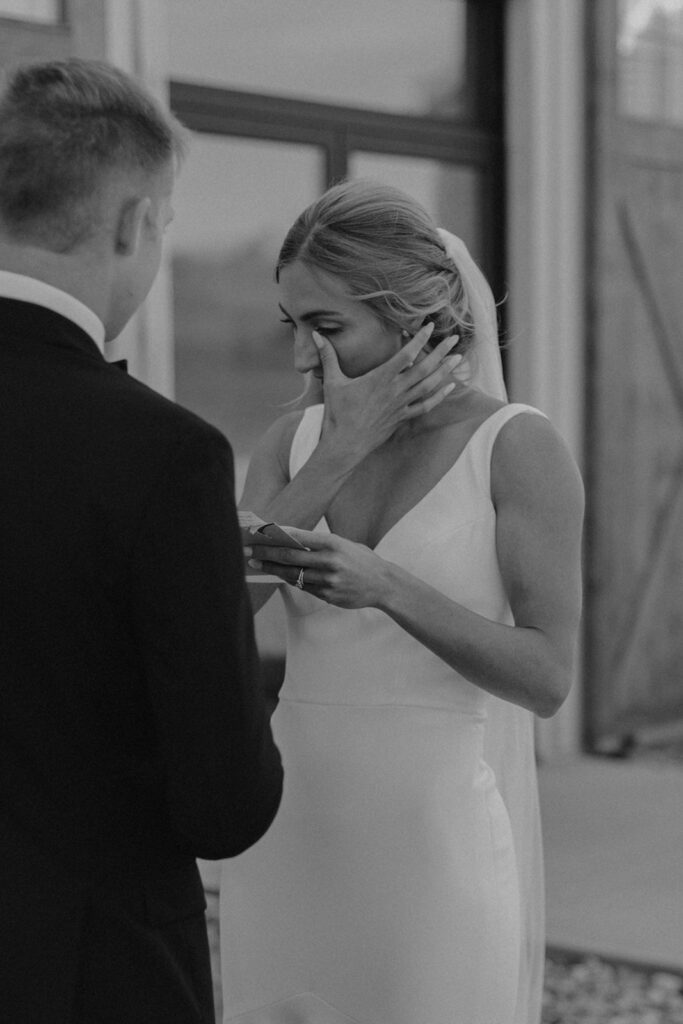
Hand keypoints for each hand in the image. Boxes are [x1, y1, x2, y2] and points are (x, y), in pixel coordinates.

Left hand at [246, 527, 389, 609]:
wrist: (384, 585)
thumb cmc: (361, 560)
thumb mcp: (345, 544)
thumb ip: (320, 543)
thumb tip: (289, 539)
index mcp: (335, 543)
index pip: (299, 537)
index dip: (277, 535)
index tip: (260, 534)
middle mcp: (331, 561)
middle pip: (291, 557)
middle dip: (267, 554)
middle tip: (249, 553)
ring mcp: (329, 581)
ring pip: (293, 575)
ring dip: (273, 569)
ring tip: (258, 565)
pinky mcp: (328, 596)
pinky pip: (303, 587)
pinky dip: (290, 580)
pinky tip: (279, 575)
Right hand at [313, 324, 461, 462]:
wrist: (345, 444)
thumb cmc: (337, 413)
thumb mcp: (332, 382)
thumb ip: (328, 356)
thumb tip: (316, 335)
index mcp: (380, 378)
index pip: (405, 354)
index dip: (419, 339)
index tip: (430, 326)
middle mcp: (394, 390)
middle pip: (424, 368)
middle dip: (441, 352)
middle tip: (454, 339)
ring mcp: (401, 405)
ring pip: (429, 385)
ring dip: (444, 370)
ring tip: (458, 358)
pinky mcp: (402, 417)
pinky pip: (426, 406)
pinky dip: (439, 396)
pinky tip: (450, 386)